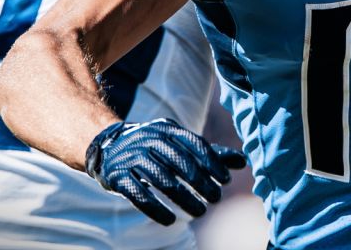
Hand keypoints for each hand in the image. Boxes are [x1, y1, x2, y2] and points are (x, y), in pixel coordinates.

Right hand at [85, 118, 246, 224]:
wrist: (108, 146)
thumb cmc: (154, 146)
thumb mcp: (178, 142)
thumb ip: (209, 152)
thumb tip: (242, 162)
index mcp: (168, 129)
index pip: (194, 144)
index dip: (212, 162)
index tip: (225, 181)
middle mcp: (149, 139)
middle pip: (180, 163)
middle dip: (201, 183)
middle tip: (215, 199)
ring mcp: (132, 157)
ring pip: (161, 180)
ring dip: (183, 198)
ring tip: (199, 212)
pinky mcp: (117, 176)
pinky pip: (138, 194)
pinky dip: (155, 209)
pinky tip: (170, 220)